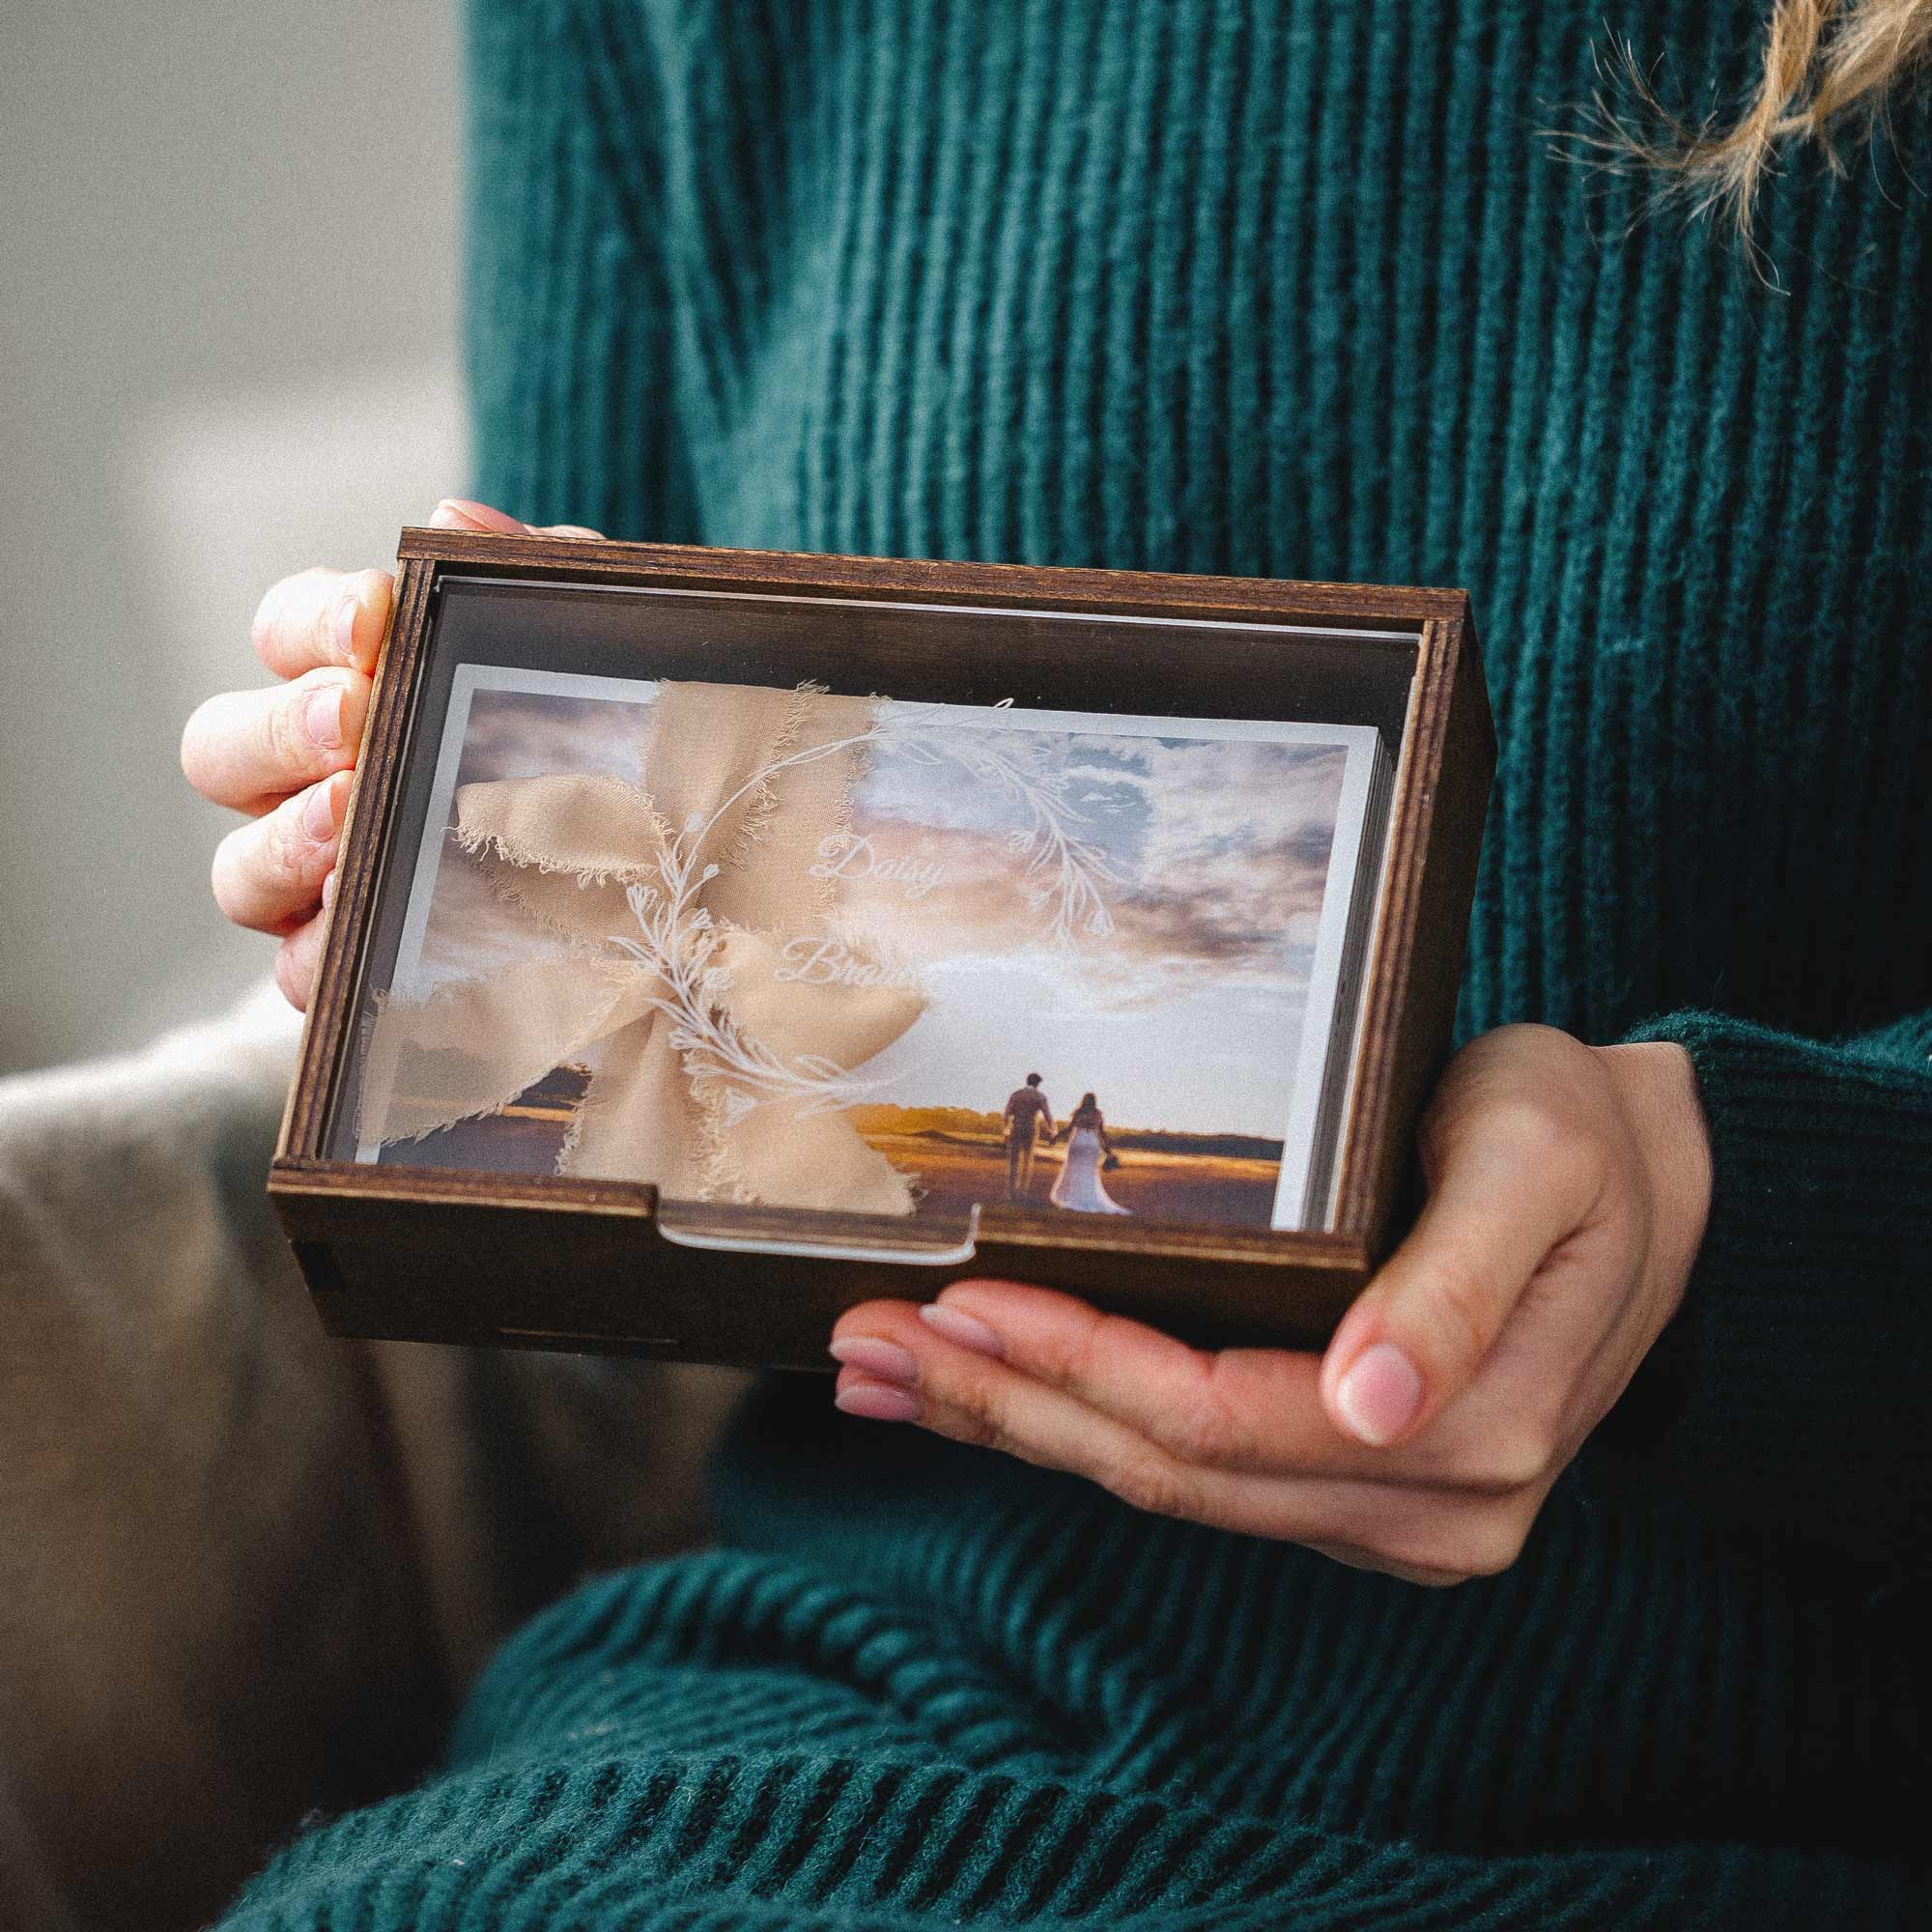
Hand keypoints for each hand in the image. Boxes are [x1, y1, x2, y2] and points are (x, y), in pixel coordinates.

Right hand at [180, 499, 601, 1007]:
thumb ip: (530, 578)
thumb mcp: (585, 650)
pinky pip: (297, 971)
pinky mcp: (360, 968)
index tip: (376, 617)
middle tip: (354, 721)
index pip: (286, 633)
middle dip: (280, 730)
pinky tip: (369, 923)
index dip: (314, 623)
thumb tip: (455, 523)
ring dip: (284, 843)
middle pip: (223, 750)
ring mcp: (323, 885)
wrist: (679, 867)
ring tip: (352, 821)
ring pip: (237, 870)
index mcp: (350, 689)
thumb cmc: (607, 738)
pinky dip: (319, 950)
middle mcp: (311, 785)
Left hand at [829, 1026, 1711, 1584]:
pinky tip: (987, 1391)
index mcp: (1470, 1435)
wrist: (1647, 1183)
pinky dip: (1075, 1425)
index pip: (1224, 1419)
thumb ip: (1463, 1281)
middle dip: (1006, 1403)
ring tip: (883, 1374)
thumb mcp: (1540, 1164)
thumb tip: (1376, 1406)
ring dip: (1016, 1425)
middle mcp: (1423, 1509)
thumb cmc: (1580, 1139)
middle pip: (1167, 1467)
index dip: (1083, 1368)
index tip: (960, 1306)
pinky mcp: (1343, 1491)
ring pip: (1162, 1482)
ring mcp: (1382, 1513)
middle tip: (866, 1345)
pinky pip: (1189, 1470)